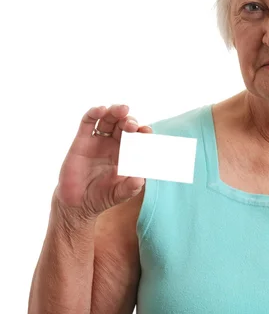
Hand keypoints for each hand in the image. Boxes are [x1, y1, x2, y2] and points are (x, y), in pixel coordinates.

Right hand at [54, 104, 151, 219]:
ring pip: (108, 119)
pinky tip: (101, 110)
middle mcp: (113, 144)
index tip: (146, 131)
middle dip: (129, 121)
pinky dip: (94, 113)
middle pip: (123, 124)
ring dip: (115, 111)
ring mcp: (98, 140)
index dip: (142, 132)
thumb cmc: (101, 197)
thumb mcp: (119, 194)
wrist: (77, 204)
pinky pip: (88, 122)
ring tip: (122, 110)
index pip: (137, 137)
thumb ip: (130, 187)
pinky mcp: (82, 140)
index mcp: (126, 153)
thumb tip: (141, 179)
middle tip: (131, 125)